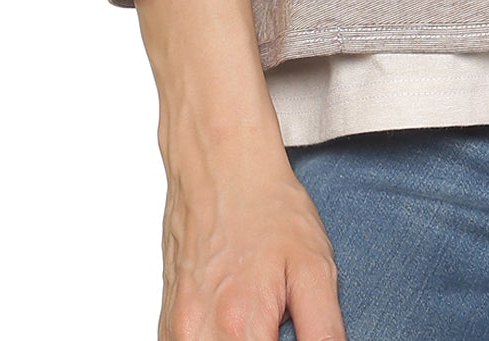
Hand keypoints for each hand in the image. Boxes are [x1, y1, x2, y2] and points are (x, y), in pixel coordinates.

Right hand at [156, 123, 343, 340]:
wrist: (222, 165)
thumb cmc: (269, 208)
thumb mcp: (315, 267)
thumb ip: (323, 331)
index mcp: (240, 325)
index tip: (288, 331)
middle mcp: (199, 334)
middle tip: (277, 320)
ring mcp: (176, 331)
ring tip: (259, 317)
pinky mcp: (166, 325)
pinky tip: (235, 320)